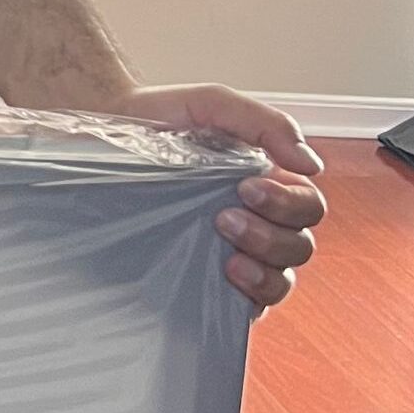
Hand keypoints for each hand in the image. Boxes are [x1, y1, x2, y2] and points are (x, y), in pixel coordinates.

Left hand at [107, 84, 325, 310]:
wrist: (102, 135)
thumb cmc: (161, 119)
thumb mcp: (214, 106)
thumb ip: (266, 125)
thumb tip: (311, 164)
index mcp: (268, 185)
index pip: (307, 208)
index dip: (289, 204)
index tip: (248, 188)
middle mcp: (258, 223)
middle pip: (298, 247)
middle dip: (270, 236)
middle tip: (224, 218)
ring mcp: (232, 254)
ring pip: (280, 280)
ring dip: (263, 271)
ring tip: (227, 259)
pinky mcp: (202, 281)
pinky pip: (242, 306)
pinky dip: (247, 301)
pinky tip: (224, 283)